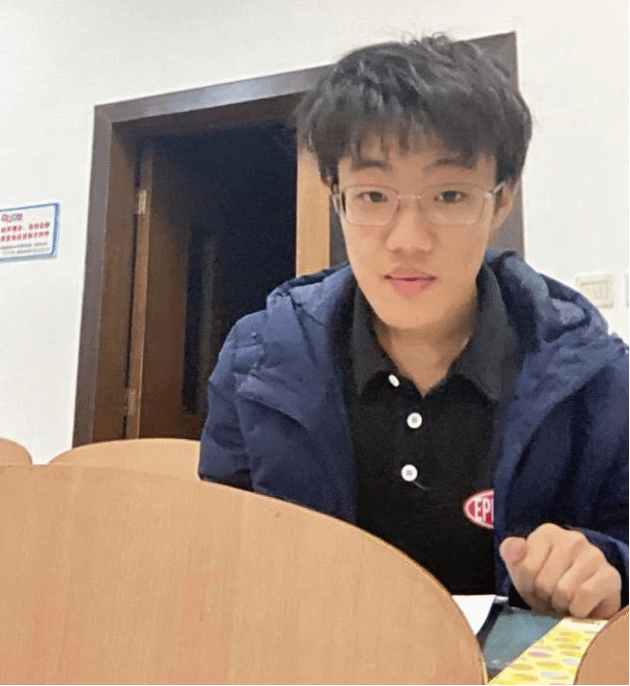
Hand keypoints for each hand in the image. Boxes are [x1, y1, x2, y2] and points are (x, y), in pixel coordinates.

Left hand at [499, 523, 621, 618]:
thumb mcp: (520, 568)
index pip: (526, 568)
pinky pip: (584, 598)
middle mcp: (572, 538)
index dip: (527, 585)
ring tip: (564, 600)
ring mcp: (594, 555)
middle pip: (544, 582)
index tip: (534, 584)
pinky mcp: (610, 575)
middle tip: (551, 595)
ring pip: (564, 591)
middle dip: (545, 596)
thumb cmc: (546, 580)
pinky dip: (578, 611)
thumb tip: (514, 546)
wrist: (579, 600)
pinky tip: (579, 606)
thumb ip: (510, 553)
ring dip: (561, 605)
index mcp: (547, 532)